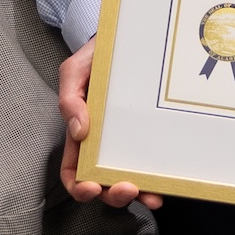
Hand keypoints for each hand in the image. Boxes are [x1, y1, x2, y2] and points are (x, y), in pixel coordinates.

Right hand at [54, 40, 160, 209]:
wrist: (128, 39)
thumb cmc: (96, 57)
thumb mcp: (75, 72)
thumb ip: (69, 99)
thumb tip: (79, 132)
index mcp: (82, 133)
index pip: (73, 170)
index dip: (79, 186)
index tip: (91, 187)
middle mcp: (104, 144)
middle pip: (103, 183)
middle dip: (113, 195)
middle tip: (127, 188)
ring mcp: (129, 142)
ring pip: (130, 179)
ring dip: (139, 194)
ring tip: (151, 195)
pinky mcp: (151, 135)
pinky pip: (153, 163)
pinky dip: (158, 179)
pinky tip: (165, 183)